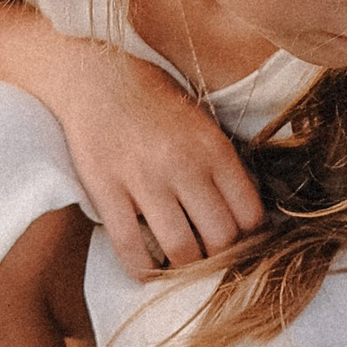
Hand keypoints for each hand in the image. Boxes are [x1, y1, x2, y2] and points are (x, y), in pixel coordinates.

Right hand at [43, 39, 263, 277]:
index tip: (240, 243)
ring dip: (186, 268)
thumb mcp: (202, 123)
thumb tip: (248, 216)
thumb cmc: (154, 100)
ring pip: (181, 250)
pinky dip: (143, 270)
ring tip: (184, 266)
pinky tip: (148, 272)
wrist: (96, 74)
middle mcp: (183, 164)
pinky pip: (130, 247)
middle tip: (212, 259)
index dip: (250, 239)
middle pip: (221, 238)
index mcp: (214, 148)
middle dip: (221, 258)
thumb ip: (223, 164)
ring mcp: (143, 178)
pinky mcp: (106, 189)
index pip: (250, 214)